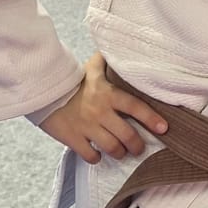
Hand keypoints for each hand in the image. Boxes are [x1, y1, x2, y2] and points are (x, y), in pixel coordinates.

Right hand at [39, 52, 166, 164]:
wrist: (43, 91)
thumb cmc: (71, 81)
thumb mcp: (91, 69)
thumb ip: (106, 63)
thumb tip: (119, 49)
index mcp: (108, 94)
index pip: (135, 107)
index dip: (151, 118)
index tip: (164, 128)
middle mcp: (100, 112)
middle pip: (127, 134)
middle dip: (137, 145)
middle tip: (139, 147)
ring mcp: (87, 127)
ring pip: (112, 147)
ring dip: (120, 153)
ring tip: (122, 152)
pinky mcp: (72, 138)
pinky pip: (90, 155)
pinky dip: (97, 158)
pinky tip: (99, 155)